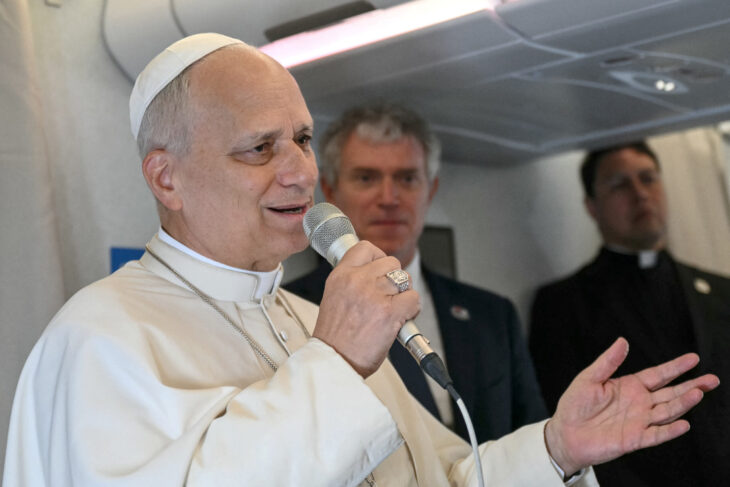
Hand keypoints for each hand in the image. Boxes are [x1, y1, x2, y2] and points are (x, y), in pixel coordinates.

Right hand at [313, 241, 419, 377]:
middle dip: (394, 278)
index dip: (378, 257)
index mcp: (340, 276)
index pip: (365, 248)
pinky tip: (402, 318)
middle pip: (391, 262)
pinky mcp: (390, 312)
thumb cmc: (335, 338)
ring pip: (404, 279)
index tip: (380, 268)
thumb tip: (372, 273)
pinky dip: (413, 309)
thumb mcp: (333, 297)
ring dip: (404, 294)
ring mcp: (374, 295)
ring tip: (396, 308)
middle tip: (389, 295)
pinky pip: (413, 298)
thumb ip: (351, 282)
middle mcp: (357, 281)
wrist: (334, 362)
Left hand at [545, 337, 719, 475]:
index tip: (694, 358)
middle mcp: (640, 403)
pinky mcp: (635, 439)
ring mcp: (640, 421)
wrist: (565, 432)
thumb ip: (608, 362)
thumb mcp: (589, 378)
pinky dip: (670, 430)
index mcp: (630, 386)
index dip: (676, 367)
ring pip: (667, 412)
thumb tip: (623, 341)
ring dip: (683, 404)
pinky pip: (656, 435)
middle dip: (691, 386)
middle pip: (671, 393)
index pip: (658, 375)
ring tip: (698, 393)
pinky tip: (684, 423)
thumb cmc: (575, 404)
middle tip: (712, 379)